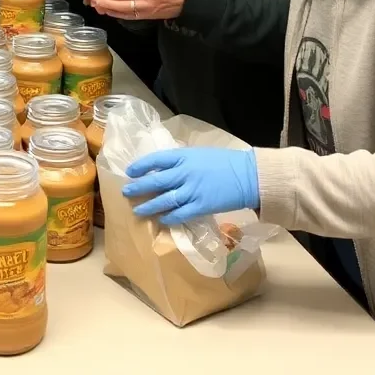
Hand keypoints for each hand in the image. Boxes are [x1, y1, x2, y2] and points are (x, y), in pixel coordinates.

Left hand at [123, 147, 259, 224]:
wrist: (248, 175)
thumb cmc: (224, 162)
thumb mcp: (199, 154)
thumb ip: (182, 161)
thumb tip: (164, 169)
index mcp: (184, 156)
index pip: (156, 159)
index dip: (141, 165)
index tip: (130, 171)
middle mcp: (184, 172)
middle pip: (156, 181)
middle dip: (139, 187)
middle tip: (126, 192)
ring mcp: (192, 190)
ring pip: (164, 200)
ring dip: (149, 206)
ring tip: (138, 210)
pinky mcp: (202, 206)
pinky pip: (181, 214)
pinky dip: (170, 217)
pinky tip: (162, 220)